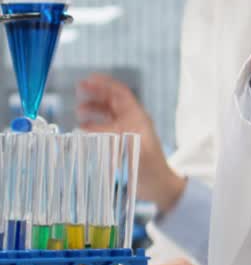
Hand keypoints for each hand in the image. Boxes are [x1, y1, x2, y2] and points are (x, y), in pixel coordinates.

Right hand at [75, 74, 185, 212]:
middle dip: (95, 93)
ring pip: (107, 113)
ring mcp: (127, 131)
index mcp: (137, 116)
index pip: (120, 93)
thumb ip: (108, 136)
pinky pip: (105, 128)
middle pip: (112, 100)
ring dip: (93, 109)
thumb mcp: (128, 147)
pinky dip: (93, 126)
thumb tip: (85, 128)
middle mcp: (131, 120)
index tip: (88, 79)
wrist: (158, 185)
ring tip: (78, 111)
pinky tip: (82, 129)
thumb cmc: (149, 166)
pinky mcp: (122, 143)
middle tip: (78, 90)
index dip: (104, 84)